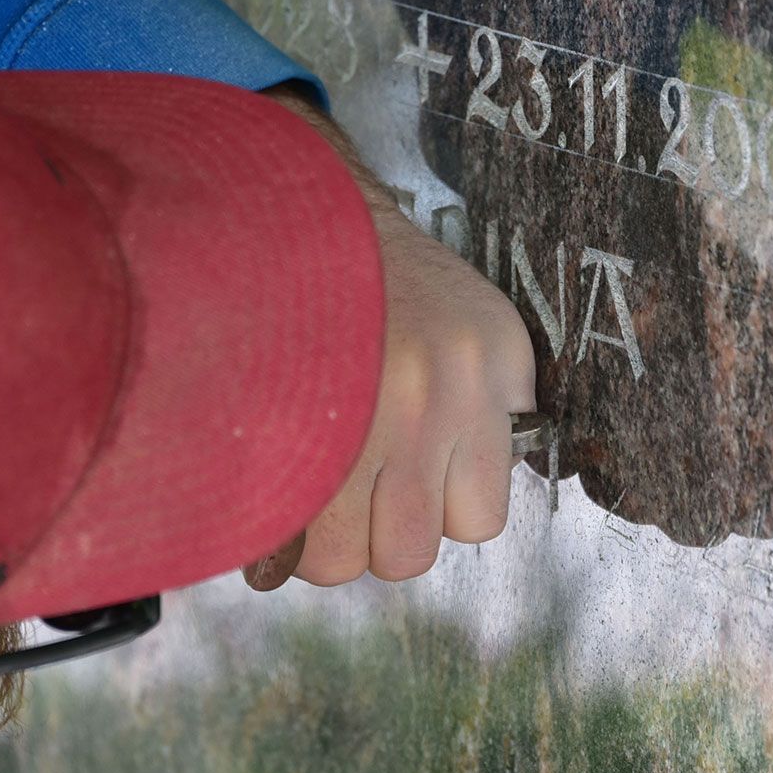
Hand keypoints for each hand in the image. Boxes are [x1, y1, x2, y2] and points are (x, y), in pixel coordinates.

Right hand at [261, 87, 536, 583]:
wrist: (303, 215)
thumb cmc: (392, 280)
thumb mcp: (481, 328)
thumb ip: (499, 409)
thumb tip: (480, 500)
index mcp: (484, 374)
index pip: (478, 520)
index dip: (440, 512)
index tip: (413, 481)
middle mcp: (423, 397)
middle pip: (406, 552)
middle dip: (377, 537)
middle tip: (355, 490)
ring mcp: (345, 413)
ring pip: (339, 557)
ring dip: (322, 539)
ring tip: (313, 488)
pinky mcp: (273, 421)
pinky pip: (279, 527)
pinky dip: (274, 532)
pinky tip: (275, 495)